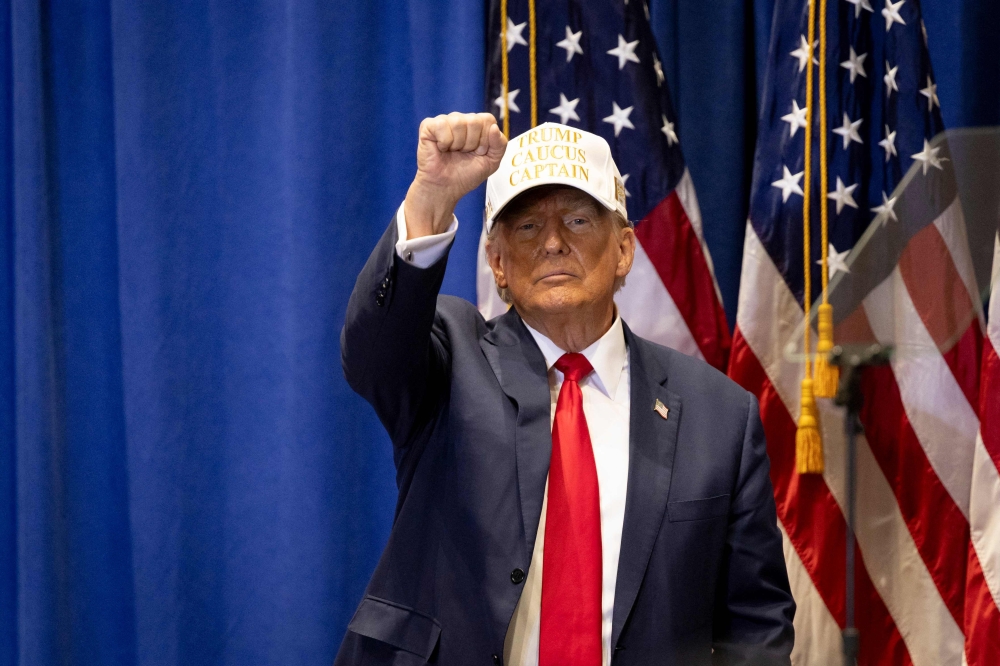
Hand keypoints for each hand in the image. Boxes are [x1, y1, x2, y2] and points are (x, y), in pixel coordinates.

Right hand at [404, 112, 506, 237]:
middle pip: (474, 121)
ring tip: (452, 152)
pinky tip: (441, 148)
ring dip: (458, 144)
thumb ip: (500, 145)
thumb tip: (494, 127)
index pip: (488, 120)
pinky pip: (441, 125)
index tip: (478, 152)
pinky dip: (444, 142)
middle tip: (463, 154)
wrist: (446, 188)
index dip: (485, 140)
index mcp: (477, 125)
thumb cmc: (466, 175)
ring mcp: (444, 121)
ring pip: (458, 122)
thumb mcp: (491, 162)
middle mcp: (461, 120)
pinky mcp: (428, 126)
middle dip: (471, 143)